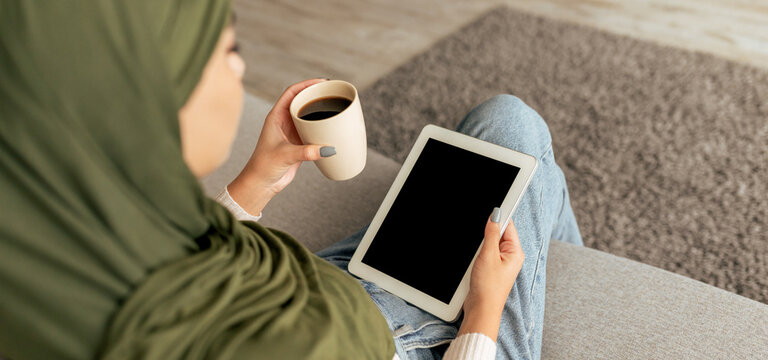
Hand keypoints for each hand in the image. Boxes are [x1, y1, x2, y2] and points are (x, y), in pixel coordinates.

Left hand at [228, 78, 334, 214]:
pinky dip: (322, 128)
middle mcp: (283, 122)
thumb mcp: (285, 156)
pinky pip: (312, 131)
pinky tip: (333, 129)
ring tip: (336, 107)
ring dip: (320, 111)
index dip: (306, 84)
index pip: (291, 93)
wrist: (261, 184)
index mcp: (275, 117)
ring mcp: (292, 133)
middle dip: (316, 95)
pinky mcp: (299, 144)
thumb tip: (328, 150)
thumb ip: (306, 152)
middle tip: (333, 92)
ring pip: (308, 116)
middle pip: (302, 101)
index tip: (322, 82)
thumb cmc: (264, 167)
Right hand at [457, 207, 524, 340]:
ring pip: (490, 242)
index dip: (498, 215)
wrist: (481, 309)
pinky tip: (474, 257)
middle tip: (480, 239)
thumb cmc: (488, 287)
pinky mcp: (491, 268)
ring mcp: (501, 262)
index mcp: (515, 251)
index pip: (508, 225)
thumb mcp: (488, 255)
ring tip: (478, 254)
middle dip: (487, 230)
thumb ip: (491, 233)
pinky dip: (479, 251)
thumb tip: (495, 215)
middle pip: (499, 232)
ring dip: (482, 242)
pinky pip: (486, 252)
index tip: (490, 206)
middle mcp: (510, 256)